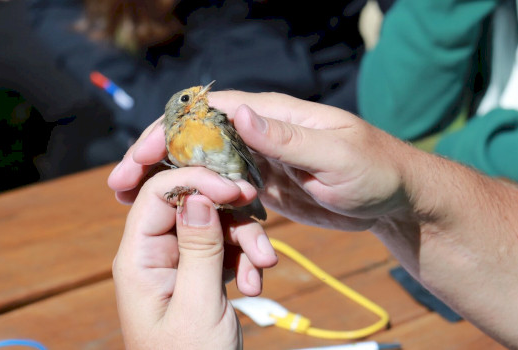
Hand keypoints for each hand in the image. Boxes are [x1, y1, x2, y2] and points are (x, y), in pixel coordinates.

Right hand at [109, 91, 412, 231]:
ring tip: (136, 207)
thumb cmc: (377, 171)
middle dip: (156, 159)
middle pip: (195, 139)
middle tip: (120, 187)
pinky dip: (203, 209)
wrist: (397, 200)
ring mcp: (260, 161)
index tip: (139, 156)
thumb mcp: (337, 154)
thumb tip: (239, 113)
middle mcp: (260, 133)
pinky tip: (184, 227)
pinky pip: (226, 196)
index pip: (208, 113)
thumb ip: (287, 138)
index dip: (169, 130)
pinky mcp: (265, 188)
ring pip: (204, 169)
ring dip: (171, 186)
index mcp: (274, 116)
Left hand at [113, 167, 277, 348]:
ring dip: (245, 241)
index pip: (158, 194)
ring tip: (265, 268)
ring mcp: (177, 265)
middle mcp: (154, 255)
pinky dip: (246, 259)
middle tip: (260, 228)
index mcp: (138, 259)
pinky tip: (256, 283)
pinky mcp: (199, 276)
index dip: (197, 182)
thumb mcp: (198, 306)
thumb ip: (199, 248)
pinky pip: (225, 249)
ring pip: (214, 225)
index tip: (235, 192)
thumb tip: (197, 196)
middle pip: (192, 205)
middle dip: (230, 216)